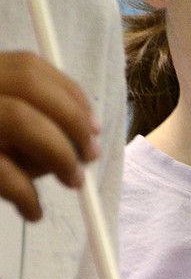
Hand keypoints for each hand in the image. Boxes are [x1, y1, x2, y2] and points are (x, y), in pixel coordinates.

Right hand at [0, 51, 98, 220]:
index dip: (70, 96)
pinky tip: (33, 212)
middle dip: (72, 122)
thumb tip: (83, 141)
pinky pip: (3, 174)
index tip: (93, 127)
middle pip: (30, 88)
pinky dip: (28, 197)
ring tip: (71, 182)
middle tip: (89, 158)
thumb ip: (24, 121)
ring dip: (59, 155)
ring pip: (22, 121)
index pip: (29, 67)